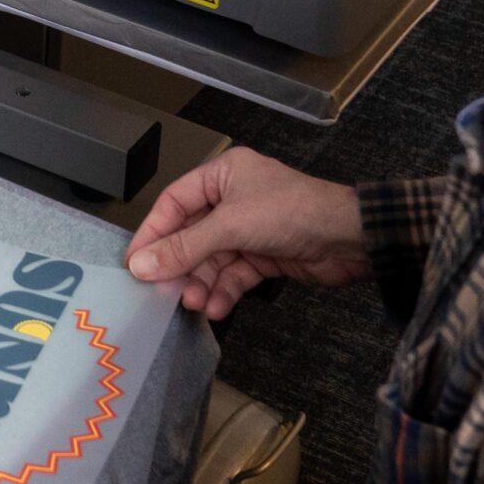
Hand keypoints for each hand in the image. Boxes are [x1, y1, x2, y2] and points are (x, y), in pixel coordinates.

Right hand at [125, 147, 366, 317]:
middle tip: (161, 291)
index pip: (174, 203)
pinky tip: (216, 307)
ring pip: (212, 260)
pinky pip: (234, 275)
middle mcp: (233, 200)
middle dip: (180, 265)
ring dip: (202, 283)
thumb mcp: (231, 226)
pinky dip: (224, 291)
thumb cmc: (293, 212)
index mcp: (223, 175)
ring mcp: (249, 230)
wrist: (349, 239)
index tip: (134, 262)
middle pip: (192, 235)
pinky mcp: (264, 256)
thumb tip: (142, 264)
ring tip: (193, 304)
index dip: (153, 232)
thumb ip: (185, 247)